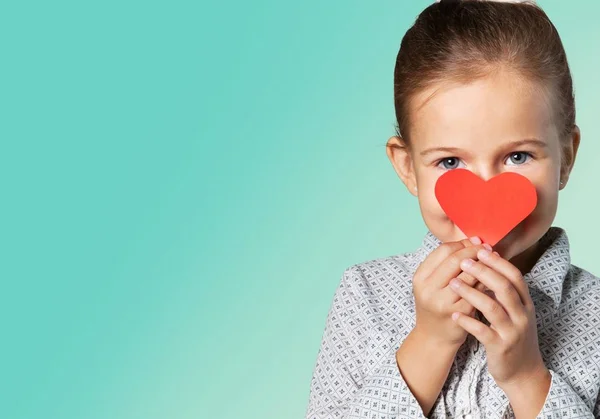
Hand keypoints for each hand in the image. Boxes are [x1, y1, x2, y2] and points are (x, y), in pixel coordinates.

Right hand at [412, 236, 490, 347]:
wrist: (433, 337)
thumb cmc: (436, 305)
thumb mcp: (432, 283)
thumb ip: (446, 264)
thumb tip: (474, 241)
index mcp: (420, 277)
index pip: (443, 251)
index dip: (462, 244)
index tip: (476, 242)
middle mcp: (428, 289)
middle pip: (455, 260)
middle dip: (475, 252)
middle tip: (488, 249)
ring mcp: (442, 302)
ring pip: (468, 275)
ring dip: (484, 266)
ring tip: (494, 262)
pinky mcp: (458, 313)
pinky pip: (477, 292)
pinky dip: (487, 283)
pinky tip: (494, 280)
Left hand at [448, 247, 547, 386]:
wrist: (523, 371)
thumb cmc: (512, 334)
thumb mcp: (514, 311)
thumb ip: (504, 290)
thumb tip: (488, 262)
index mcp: (525, 303)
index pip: (514, 276)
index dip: (498, 262)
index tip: (480, 249)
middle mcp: (522, 315)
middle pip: (504, 287)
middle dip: (483, 272)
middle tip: (464, 261)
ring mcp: (512, 331)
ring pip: (492, 308)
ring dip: (471, 293)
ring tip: (453, 284)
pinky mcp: (501, 347)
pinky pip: (483, 332)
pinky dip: (468, 321)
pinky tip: (455, 314)